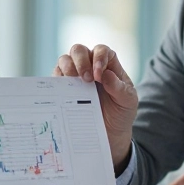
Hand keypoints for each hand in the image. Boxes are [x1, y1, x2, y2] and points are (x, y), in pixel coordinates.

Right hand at [55, 44, 137, 169]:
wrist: (111, 133)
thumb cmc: (121, 112)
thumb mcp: (128, 100)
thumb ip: (120, 88)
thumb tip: (106, 75)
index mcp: (108, 64)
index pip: (101, 51)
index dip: (99, 58)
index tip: (99, 76)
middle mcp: (89, 65)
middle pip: (79, 50)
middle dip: (81, 61)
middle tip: (86, 78)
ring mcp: (75, 76)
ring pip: (64, 60)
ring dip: (67, 67)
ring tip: (73, 81)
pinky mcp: (64, 88)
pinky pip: (55, 79)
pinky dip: (57, 81)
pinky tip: (63, 91)